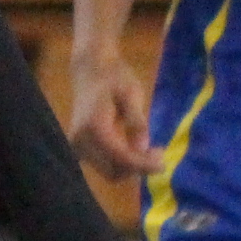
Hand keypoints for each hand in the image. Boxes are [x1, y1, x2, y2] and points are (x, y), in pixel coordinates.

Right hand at [68, 55, 163, 178]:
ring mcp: (77, 146)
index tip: (163, 163)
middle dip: (138, 167)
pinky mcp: (79, 148)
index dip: (143, 165)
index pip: (120, 157)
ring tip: (148, 149)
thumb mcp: (132, 94)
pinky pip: (104, 164)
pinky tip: (134, 147)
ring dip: (130, 166)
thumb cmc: (114, 77)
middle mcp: (80, 141)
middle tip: (158, 151)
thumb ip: (137, 122)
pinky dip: (121, 162)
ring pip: (109, 171)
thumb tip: (142, 149)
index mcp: (94, 127)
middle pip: (113, 171)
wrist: (90, 69)